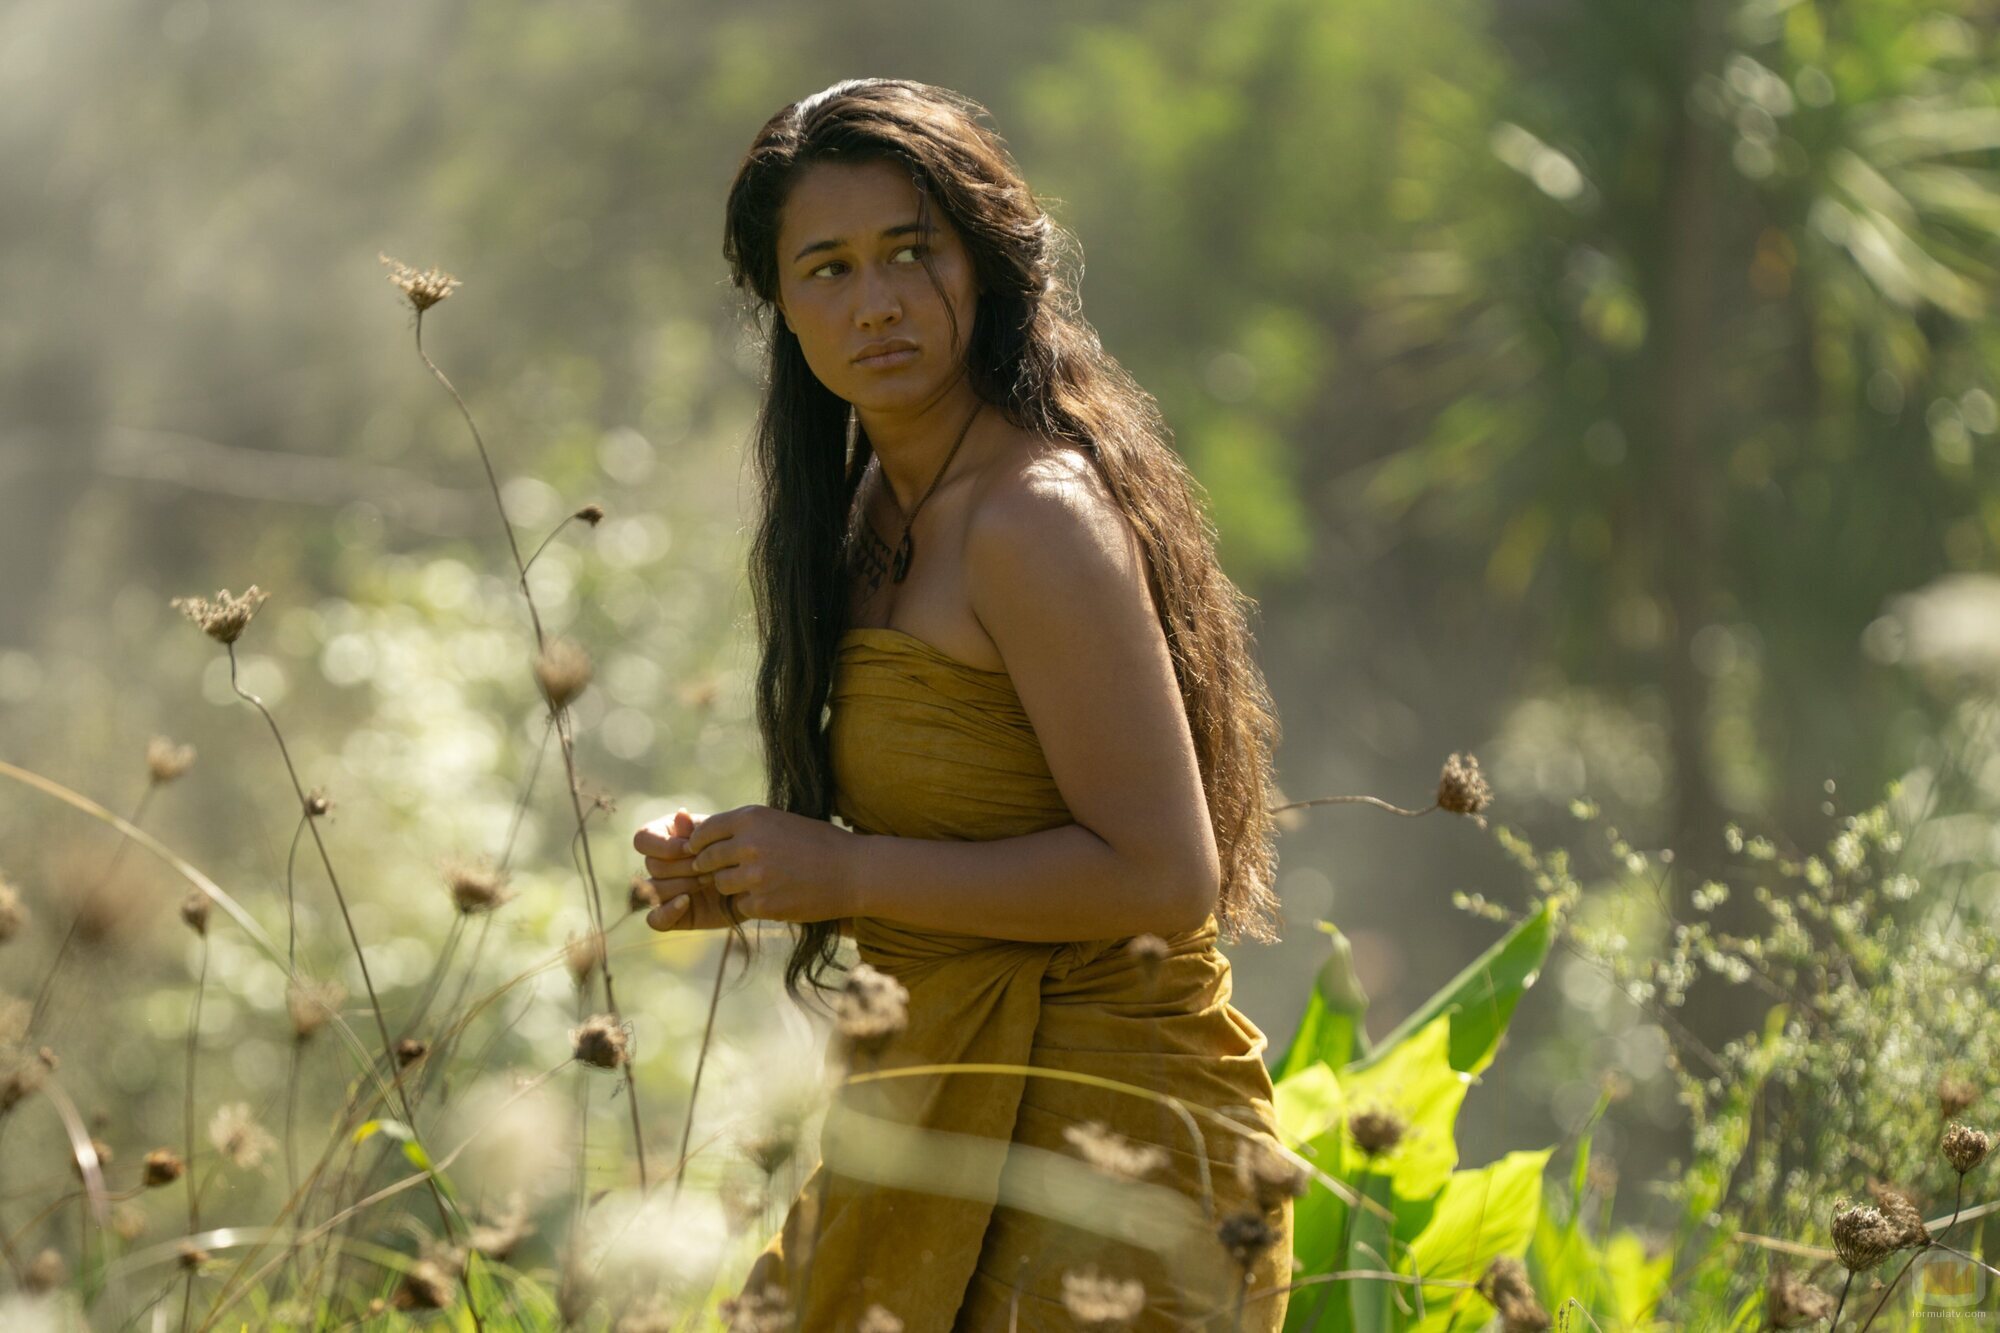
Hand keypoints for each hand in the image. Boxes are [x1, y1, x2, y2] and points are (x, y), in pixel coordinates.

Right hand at [630, 807, 734, 930]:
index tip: (691, 849)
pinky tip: (686, 901)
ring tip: (709, 880)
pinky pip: (655, 919)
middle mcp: (660, 864)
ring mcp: (665, 891)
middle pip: (652, 865)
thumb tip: (680, 813)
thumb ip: (698, 828)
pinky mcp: (673, 915)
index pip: (643, 839)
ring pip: (653, 890)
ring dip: (682, 884)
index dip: (664, 846)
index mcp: (665, 837)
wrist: (757, 882)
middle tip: (711, 866)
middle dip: (683, 866)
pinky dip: (667, 912)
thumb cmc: (737, 853)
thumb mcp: (720, 837)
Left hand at [631, 804, 857, 930]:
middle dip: (710, 867)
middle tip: (723, 871)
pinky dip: (753, 904)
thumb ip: (745, 828)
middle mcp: (749, 844)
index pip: (706, 831)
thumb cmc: (820, 843)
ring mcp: (755, 876)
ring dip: (733, 886)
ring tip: (761, 882)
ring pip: (721, 885)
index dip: (700, 843)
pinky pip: (741, 905)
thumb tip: (701, 835)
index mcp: (752, 818)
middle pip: (707, 860)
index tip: (702, 851)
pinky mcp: (763, 903)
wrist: (855, 871)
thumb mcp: (780, 822)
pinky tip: (776, 896)